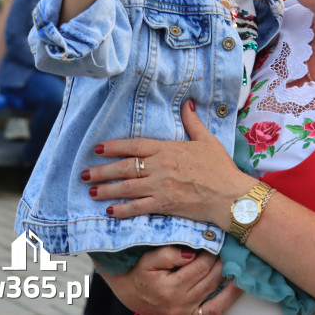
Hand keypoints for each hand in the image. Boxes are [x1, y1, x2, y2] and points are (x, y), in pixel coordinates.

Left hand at [86, 100, 253, 225]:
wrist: (229, 194)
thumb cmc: (220, 167)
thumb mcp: (207, 140)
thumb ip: (193, 122)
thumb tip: (188, 103)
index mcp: (168, 149)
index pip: (134, 146)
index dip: (114, 147)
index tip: (98, 149)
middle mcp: (160, 167)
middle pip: (125, 167)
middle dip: (102, 171)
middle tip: (85, 174)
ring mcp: (160, 187)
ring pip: (126, 187)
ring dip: (107, 190)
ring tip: (91, 191)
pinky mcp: (164, 205)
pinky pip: (137, 208)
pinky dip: (122, 210)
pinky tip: (110, 211)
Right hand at [99, 245, 243, 314]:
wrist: (130, 293)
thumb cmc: (139, 273)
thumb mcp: (147, 260)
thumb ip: (167, 254)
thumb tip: (190, 252)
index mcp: (169, 289)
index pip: (200, 265)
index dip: (211, 249)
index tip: (217, 236)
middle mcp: (180, 303)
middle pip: (211, 276)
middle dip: (222, 258)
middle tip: (230, 242)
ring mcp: (187, 312)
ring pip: (216, 289)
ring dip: (229, 272)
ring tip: (237, 255)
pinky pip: (217, 309)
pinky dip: (231, 295)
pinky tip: (239, 281)